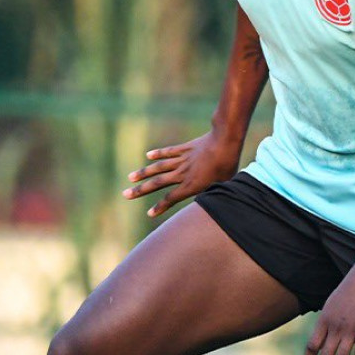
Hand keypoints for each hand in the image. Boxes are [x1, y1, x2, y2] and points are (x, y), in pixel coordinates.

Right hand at [123, 131, 241, 216]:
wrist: (225, 141)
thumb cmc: (228, 167)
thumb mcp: (222, 187)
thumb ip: (212, 197)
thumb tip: (210, 207)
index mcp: (191, 185)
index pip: (171, 199)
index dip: (160, 207)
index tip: (149, 213)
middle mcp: (182, 173)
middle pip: (157, 183)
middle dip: (140, 190)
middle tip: (126, 194)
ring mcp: (182, 160)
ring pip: (158, 167)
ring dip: (144, 173)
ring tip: (130, 177)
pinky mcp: (185, 148)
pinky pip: (169, 152)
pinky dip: (158, 154)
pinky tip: (148, 156)